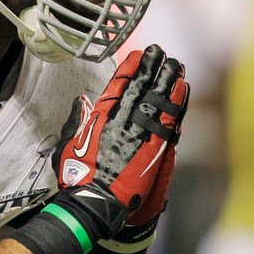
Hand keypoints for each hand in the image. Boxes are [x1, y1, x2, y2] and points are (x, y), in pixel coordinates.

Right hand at [52, 44, 188, 241]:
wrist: (94, 201)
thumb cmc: (77, 176)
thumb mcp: (69, 143)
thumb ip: (78, 121)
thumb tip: (82, 104)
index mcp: (100, 118)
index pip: (118, 86)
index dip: (129, 69)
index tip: (137, 55)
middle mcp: (121, 121)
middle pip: (141, 88)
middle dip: (151, 68)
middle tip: (161, 52)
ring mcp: (139, 134)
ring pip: (157, 101)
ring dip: (168, 81)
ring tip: (176, 65)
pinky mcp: (154, 148)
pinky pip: (170, 121)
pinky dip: (177, 104)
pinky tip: (184, 90)